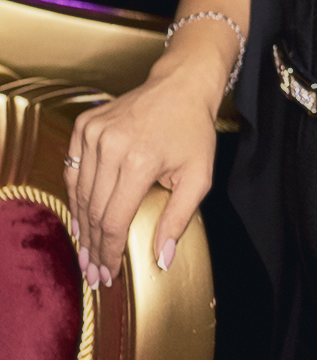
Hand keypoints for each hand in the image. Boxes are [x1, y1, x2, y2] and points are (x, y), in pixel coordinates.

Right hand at [64, 67, 217, 290]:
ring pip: (79, 192)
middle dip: (92, 246)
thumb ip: (178, 219)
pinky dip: (75, 194)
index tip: (108, 273)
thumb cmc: (194, 132)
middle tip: (93, 273)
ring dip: (81, 225)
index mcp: (140, 161)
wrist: (180, 86)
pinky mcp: (84, 125)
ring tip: (85, 252)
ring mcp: (93, 133)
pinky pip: (73, 168)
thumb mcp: (199, 177)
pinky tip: (80, 217)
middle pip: (93, 210)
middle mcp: (111, 146)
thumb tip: (162, 260)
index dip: (109, 252)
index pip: (114, 220)